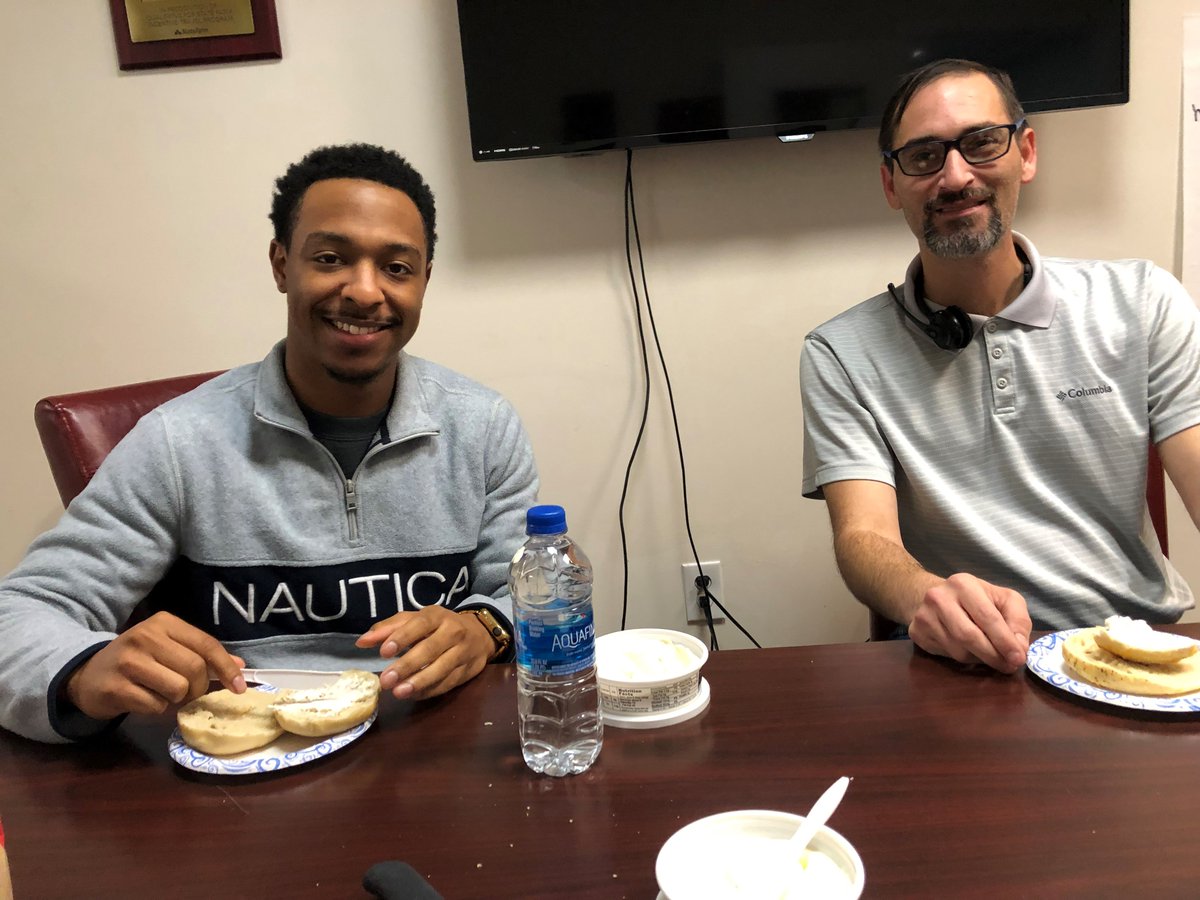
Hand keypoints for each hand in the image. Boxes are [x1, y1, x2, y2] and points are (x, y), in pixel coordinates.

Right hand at [65, 611, 245, 719]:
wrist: (88, 674)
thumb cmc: (138, 661)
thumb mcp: (169, 649)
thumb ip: (203, 656)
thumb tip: (240, 666)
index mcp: (164, 623)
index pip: (206, 644)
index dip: (226, 668)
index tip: (239, 688)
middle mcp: (146, 637)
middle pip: (195, 669)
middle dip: (198, 689)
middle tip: (188, 694)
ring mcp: (128, 661)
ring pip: (178, 689)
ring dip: (176, 700)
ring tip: (162, 694)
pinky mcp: (115, 687)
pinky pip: (156, 706)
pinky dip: (157, 709)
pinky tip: (144, 700)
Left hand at [355, 606, 494, 700]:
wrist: (479, 634)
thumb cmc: (438, 627)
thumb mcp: (415, 620)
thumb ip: (389, 629)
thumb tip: (361, 642)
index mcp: (438, 616)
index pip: (420, 624)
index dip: (402, 637)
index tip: (383, 652)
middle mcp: (454, 631)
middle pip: (430, 649)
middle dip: (407, 665)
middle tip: (386, 680)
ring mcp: (463, 652)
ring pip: (442, 669)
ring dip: (420, 682)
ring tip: (399, 692)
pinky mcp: (469, 671)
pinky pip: (449, 683)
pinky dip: (430, 690)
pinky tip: (414, 695)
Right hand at [907, 573, 1031, 672]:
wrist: (937, 596)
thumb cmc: (976, 599)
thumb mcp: (1003, 599)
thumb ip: (1018, 619)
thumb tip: (1019, 647)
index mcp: (963, 584)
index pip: (987, 617)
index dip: (1005, 641)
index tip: (1019, 658)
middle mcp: (939, 597)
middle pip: (969, 636)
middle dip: (993, 656)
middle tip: (1008, 667)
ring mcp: (923, 615)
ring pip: (958, 651)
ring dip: (980, 659)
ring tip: (990, 656)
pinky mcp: (916, 632)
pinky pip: (945, 655)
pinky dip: (963, 659)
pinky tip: (970, 651)